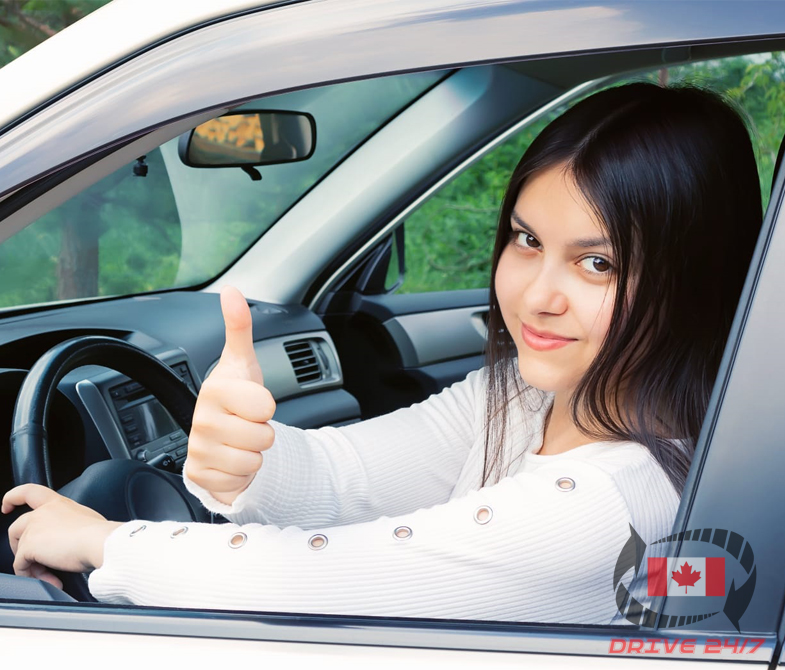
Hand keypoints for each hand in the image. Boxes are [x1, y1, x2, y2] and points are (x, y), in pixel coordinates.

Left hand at [2, 484, 122, 588]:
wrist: (101, 542)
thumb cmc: (101, 534)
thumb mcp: (86, 521)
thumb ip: (70, 524)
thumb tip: (71, 541)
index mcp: (59, 503)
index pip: (29, 492)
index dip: (12, 497)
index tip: (6, 506)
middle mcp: (43, 512)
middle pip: (16, 528)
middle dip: (19, 546)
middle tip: (34, 560)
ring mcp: (34, 527)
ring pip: (19, 550)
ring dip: (32, 566)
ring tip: (50, 575)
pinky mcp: (29, 546)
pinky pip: (20, 565)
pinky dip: (32, 575)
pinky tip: (51, 580)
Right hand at [184, 286, 275, 504]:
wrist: (221, 436)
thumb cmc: (236, 398)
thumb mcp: (244, 363)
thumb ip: (240, 327)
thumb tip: (232, 292)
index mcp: (214, 390)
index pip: (264, 406)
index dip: (266, 407)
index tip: (253, 402)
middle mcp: (201, 420)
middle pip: (262, 437)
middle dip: (262, 432)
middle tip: (247, 424)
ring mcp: (198, 449)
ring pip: (253, 461)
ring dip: (254, 454)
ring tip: (240, 441)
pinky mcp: (199, 476)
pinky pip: (238, 481)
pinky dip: (241, 475)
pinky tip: (231, 460)